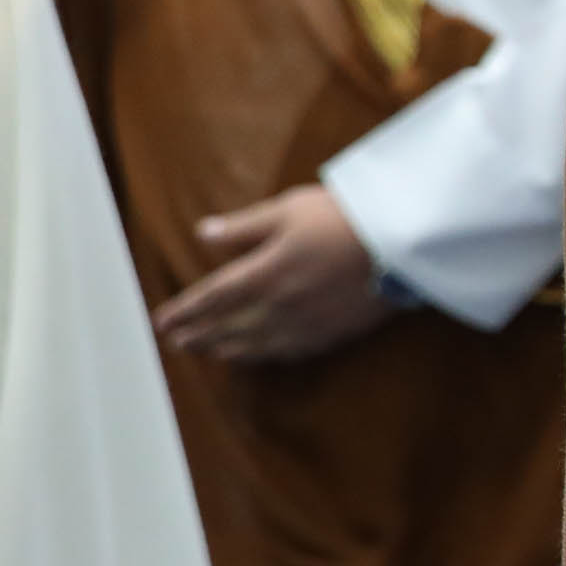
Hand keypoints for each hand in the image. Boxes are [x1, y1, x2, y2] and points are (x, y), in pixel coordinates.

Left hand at [157, 185, 391, 364]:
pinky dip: (267, 355)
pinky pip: (291, 351)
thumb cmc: (344, 217)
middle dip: (200, 334)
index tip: (162, 321)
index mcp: (264, 272)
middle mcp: (279, 305)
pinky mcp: (333, 332)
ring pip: (257, 344)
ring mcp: (307, 323)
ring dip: (228, 349)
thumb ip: (245, 226)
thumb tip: (203, 233)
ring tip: (210, 352)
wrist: (403, 244)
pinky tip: (259, 356)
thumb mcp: (289, 209)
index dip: (185, 310)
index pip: (213, 296)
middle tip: (178, 343)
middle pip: (230, 325)